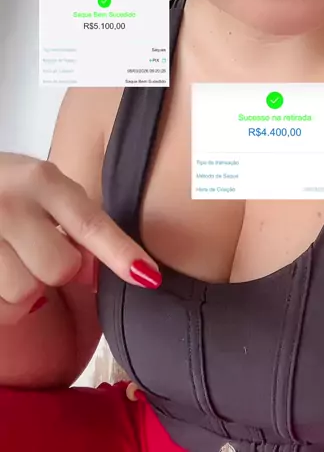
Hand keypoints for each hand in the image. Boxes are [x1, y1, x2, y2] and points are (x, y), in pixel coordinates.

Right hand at [0, 153, 161, 325]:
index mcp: (40, 180)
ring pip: (24, 295)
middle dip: (57, 269)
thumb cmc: (3, 187)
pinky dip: (2, 303)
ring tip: (10, 262)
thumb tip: (106, 268)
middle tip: (38, 251)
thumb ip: (73, 218)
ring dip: (24, 291)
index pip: (90, 223)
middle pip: (59, 268)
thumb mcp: (39, 184)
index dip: (121, 254)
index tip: (148, 277)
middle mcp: (11, 204)